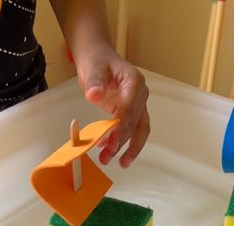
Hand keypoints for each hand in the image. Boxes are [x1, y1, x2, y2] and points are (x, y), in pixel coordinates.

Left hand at [76, 45, 149, 167]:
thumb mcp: (93, 68)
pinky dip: (123, 143)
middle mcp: (140, 95)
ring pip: (137, 131)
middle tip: (106, 156)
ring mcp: (137, 104)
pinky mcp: (131, 112)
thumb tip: (94, 95)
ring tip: (110, 160)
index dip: (120, 127)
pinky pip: (132, 130)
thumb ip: (94, 82)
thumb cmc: (96, 60)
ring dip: (126, 148)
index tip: (110, 142)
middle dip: (121, 142)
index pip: (129, 109)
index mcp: (134, 82)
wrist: (98, 57)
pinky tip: (110, 152)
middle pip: (135, 123)